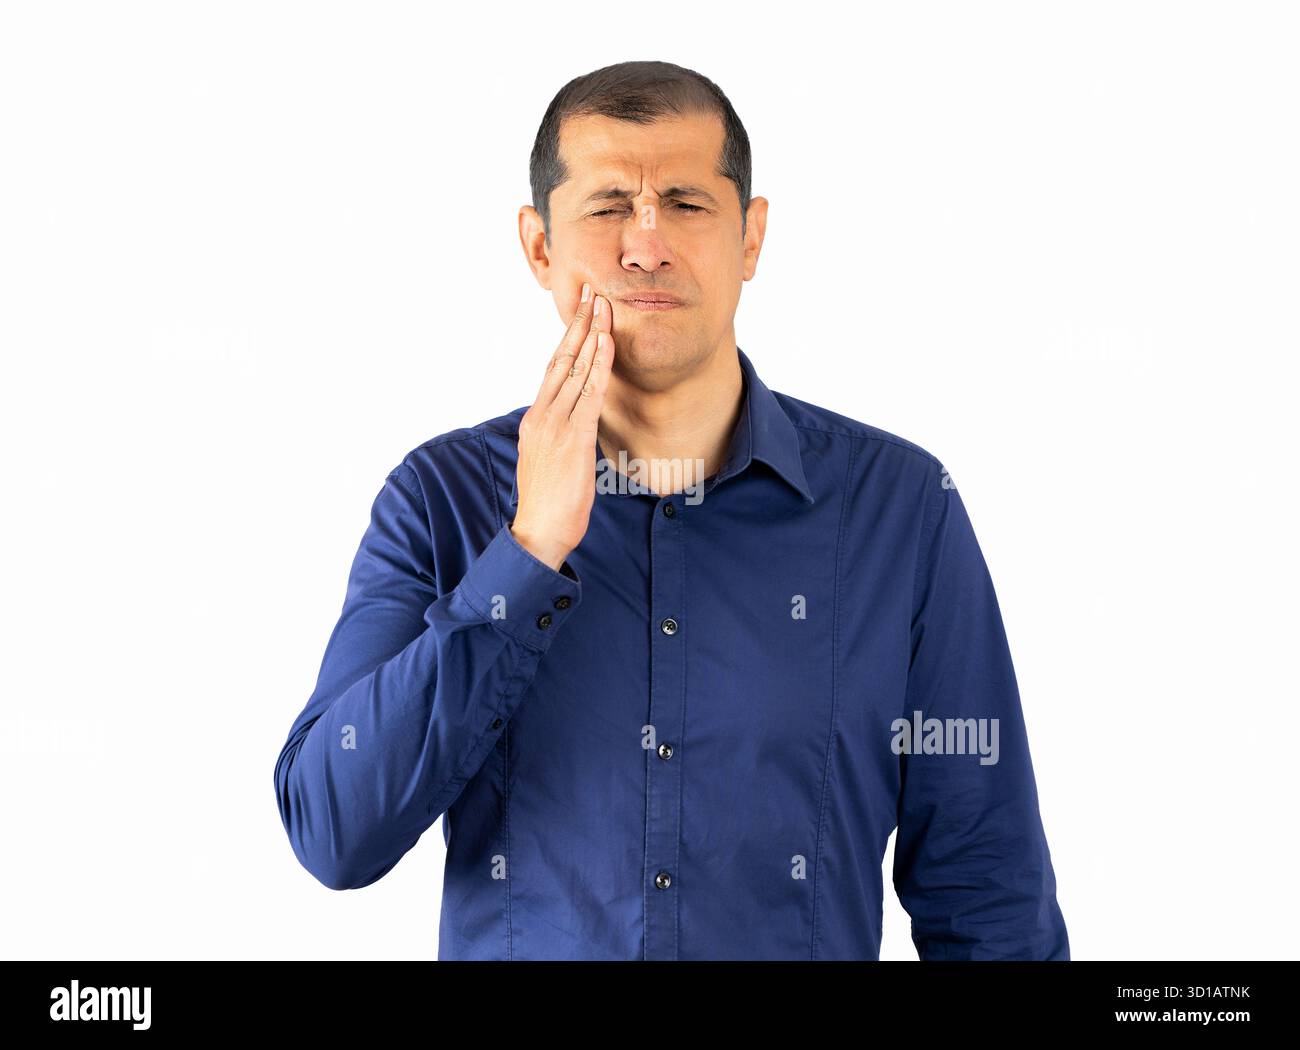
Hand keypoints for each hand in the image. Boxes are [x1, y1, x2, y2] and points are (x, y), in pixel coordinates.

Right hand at [510, 283, 615, 571]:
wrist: (539, 532)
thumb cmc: (548, 504)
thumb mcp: (548, 461)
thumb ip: (558, 437)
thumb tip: (575, 424)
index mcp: (534, 419)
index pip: (553, 370)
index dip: (568, 339)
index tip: (581, 313)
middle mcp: (541, 415)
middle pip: (561, 359)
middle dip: (579, 324)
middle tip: (592, 293)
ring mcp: (555, 425)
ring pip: (575, 370)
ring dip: (591, 335)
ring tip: (604, 306)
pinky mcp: (572, 438)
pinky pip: (590, 394)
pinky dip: (599, 365)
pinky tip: (607, 343)